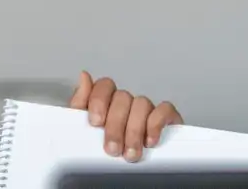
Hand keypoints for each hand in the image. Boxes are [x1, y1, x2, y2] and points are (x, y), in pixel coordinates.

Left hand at [68, 71, 183, 162]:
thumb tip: (84, 76)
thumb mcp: (83, 130)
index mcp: (106, 102)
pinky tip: (149, 141)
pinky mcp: (166, 118)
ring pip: (142, 104)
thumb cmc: (101, 150)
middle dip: (115, 126)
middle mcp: (127, 102)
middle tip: (112, 149)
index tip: (96, 122)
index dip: (99, 100)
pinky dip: (156, 125)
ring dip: (134, 130)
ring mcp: (146, 108)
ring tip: (130, 153)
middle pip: (122, 98)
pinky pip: (164, 110)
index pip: (104, 86)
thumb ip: (80, 104)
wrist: (129, 171)